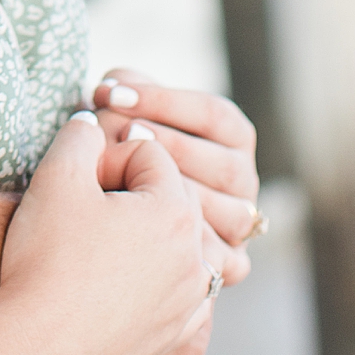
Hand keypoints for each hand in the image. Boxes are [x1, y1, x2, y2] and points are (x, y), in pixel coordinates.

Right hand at [0, 114, 216, 354]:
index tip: (74, 186)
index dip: (104, 160)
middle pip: (165, 197)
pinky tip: (105, 283)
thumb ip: (79, 135)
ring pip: (171, 244)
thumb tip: (94, 124)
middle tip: (79, 213)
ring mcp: (189, 302)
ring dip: (139, 235)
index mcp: (176, 212)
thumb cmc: (45, 260)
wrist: (35, 352)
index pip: (148, 154)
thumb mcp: (55, 177)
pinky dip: (146, 279)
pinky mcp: (173, 336)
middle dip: (126, 194)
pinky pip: (170, 290)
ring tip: (92, 246)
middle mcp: (197, 258)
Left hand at [92, 70, 259, 283]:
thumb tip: (112, 86)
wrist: (112, 222)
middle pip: (224, 166)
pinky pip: (223, 263)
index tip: (109, 94)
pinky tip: (142, 235)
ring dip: (178, 199)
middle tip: (118, 135)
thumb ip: (128, 91)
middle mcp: (244, 182)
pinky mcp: (228, 267)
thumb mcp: (127, 112)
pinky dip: (187, 249)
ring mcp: (241, 226)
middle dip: (168, 148)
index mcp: (234, 137)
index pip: (214, 115)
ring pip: (229, 215)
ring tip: (123, 181)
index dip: (162, 101)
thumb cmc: (119, 151)